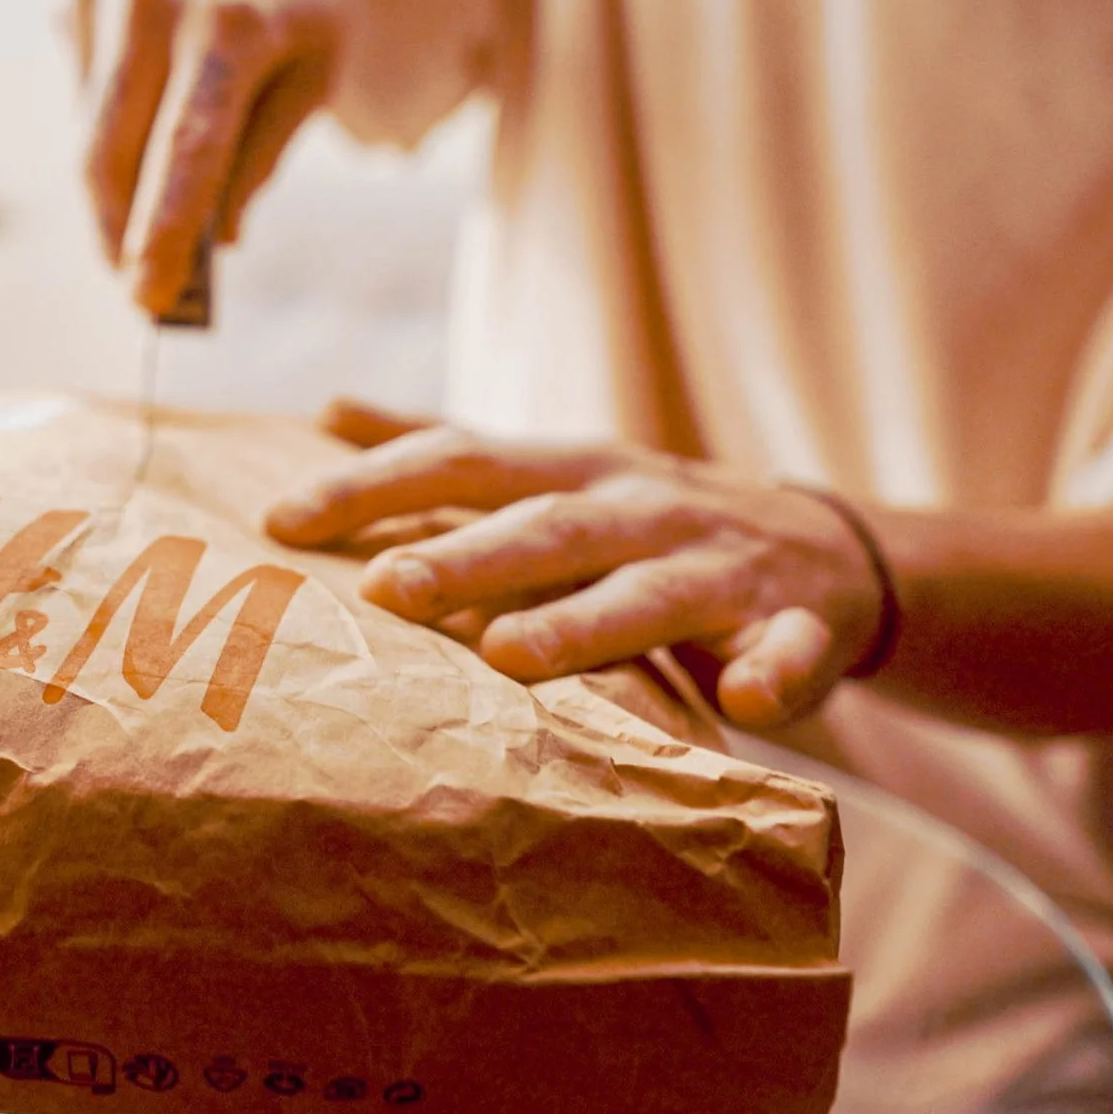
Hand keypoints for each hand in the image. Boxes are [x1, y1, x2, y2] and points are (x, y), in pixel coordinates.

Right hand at [72, 0, 340, 317]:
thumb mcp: (315, 69)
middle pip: (112, 151)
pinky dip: (113, 132)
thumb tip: (217, 242)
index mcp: (234, 22)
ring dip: (111, 196)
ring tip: (139, 237)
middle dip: (117, 235)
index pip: (186, 148)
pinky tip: (146, 127)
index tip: (150, 295)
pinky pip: (85, 95)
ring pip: (89, 131)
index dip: (163, 229)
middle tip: (141, 296)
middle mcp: (156, 1)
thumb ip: (264, 155)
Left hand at [265, 402, 887, 728]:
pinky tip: (748, 703)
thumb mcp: (557, 470)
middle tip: (383, 590)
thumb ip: (449, 449)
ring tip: (511, 655)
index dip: (374, 486)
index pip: (463, 463)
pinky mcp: (798, 624)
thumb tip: (327, 410)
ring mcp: (723, 565)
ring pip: (652, 593)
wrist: (830, 546)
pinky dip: (776, 671)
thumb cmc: (651, 518)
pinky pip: (794, 650)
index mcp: (575, 469)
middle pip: (547, 529)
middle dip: (466, 558)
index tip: (282, 519)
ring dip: (584, 622)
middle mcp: (643, 507)